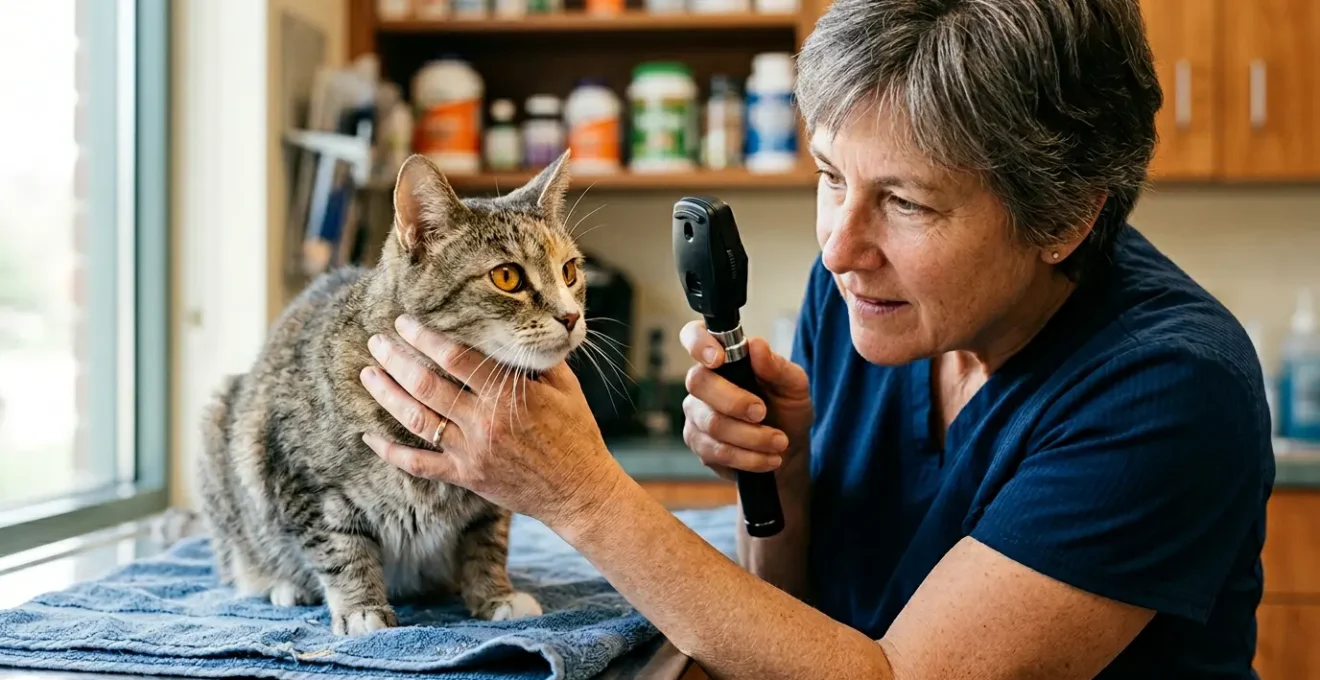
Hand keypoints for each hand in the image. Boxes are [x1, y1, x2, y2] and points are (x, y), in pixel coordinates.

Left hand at [358, 315, 626, 527]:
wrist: (579, 490)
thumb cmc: (576, 434)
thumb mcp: (565, 387)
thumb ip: (538, 358)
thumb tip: (523, 326)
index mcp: (506, 395)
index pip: (455, 358)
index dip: (426, 337)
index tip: (406, 322)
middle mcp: (483, 422)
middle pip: (426, 384)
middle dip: (397, 359)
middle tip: (377, 341)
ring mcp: (471, 452)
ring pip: (416, 419)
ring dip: (388, 395)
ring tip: (368, 374)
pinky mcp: (466, 477)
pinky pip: (419, 465)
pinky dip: (391, 452)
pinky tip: (370, 437)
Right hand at [679, 321, 811, 480]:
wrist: (789, 451)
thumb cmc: (787, 410)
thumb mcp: (794, 386)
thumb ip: (777, 366)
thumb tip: (757, 346)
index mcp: (724, 357)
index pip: (693, 335)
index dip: (698, 342)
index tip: (719, 359)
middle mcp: (703, 382)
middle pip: (698, 382)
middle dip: (735, 401)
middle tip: (763, 412)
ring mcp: (697, 413)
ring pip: (712, 423)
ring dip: (752, 436)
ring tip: (779, 442)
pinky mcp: (699, 444)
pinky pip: (716, 450)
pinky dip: (749, 457)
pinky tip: (768, 457)